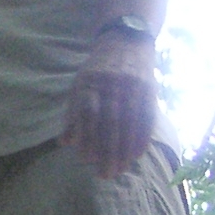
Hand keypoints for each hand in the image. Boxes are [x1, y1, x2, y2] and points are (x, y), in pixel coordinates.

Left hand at [61, 30, 158, 178]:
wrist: (126, 40)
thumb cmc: (98, 69)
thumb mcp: (80, 84)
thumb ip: (73, 113)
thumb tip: (65, 143)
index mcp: (90, 82)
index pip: (88, 114)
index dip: (87, 137)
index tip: (86, 159)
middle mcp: (112, 84)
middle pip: (110, 122)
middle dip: (108, 150)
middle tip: (106, 174)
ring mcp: (133, 86)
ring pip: (130, 123)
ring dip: (126, 149)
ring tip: (121, 168)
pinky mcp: (149, 89)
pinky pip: (147, 117)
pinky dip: (142, 137)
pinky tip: (137, 154)